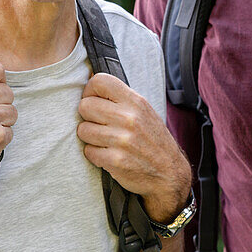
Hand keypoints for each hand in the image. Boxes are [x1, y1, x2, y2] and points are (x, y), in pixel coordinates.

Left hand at [77, 72, 190, 222]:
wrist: (169, 173)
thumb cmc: (152, 140)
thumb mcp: (143, 111)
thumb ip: (120, 98)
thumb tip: (90, 78)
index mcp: (136, 102)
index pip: (100, 81)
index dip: (90, 90)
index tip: (93, 100)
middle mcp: (129, 118)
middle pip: (85, 106)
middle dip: (87, 116)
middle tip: (99, 124)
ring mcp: (122, 140)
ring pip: (83, 130)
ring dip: (90, 137)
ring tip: (105, 140)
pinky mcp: (115, 160)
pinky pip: (88, 151)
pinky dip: (95, 154)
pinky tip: (108, 154)